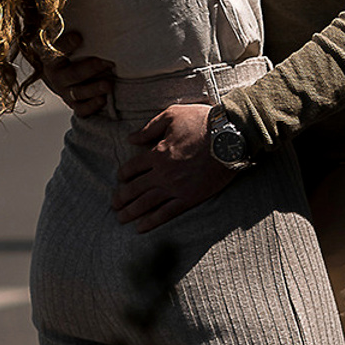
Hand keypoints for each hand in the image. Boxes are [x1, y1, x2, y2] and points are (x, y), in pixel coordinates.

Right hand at [38, 30, 113, 117]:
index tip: (79, 37)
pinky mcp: (73, 103)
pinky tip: (104, 99)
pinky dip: (92, 106)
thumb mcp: (66, 30)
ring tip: (109, 84)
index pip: (54, 50)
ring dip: (93, 89)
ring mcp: (63, 90)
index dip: (65, 45)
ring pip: (77, 93)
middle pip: (70, 75)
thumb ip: (75, 19)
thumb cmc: (72, 44)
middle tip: (108, 61)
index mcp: (49, 54)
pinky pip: (80, 109)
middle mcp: (54, 74)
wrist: (61, 69)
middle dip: (89, 68)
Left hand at [111, 103, 232, 229]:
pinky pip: (166, 213)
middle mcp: (162, 173)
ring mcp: (175, 188)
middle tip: (114, 204)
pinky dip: (152, 221)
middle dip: (121, 197)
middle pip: (135, 188)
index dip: (123, 174)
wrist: (230, 138)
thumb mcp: (172, 115)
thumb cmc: (202, 123)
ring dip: (131, 212)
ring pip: (146, 203)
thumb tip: (130, 138)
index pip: (132, 167)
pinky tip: (141, 228)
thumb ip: (149, 128)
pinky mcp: (189, 198)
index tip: (120, 179)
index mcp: (157, 152)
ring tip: (121, 219)